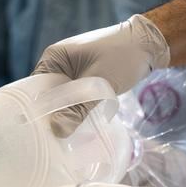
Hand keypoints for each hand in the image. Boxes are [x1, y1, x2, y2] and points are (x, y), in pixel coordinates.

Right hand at [32, 14, 169, 136]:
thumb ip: (78, 108)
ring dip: (67, 115)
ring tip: (65, 140)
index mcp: (54, 58)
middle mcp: (59, 64)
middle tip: (52, 143)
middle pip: (48, 97)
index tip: (38, 134)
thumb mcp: (100, 84)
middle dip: (52, 117)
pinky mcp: (85, 79)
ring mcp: (72, 72)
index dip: (36, 112)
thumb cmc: (123, 56)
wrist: (150, 43)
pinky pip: (75, 99)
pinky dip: (78, 111)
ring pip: (63, 100)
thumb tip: (57, 131)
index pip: (35, 89)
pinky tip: (80, 128)